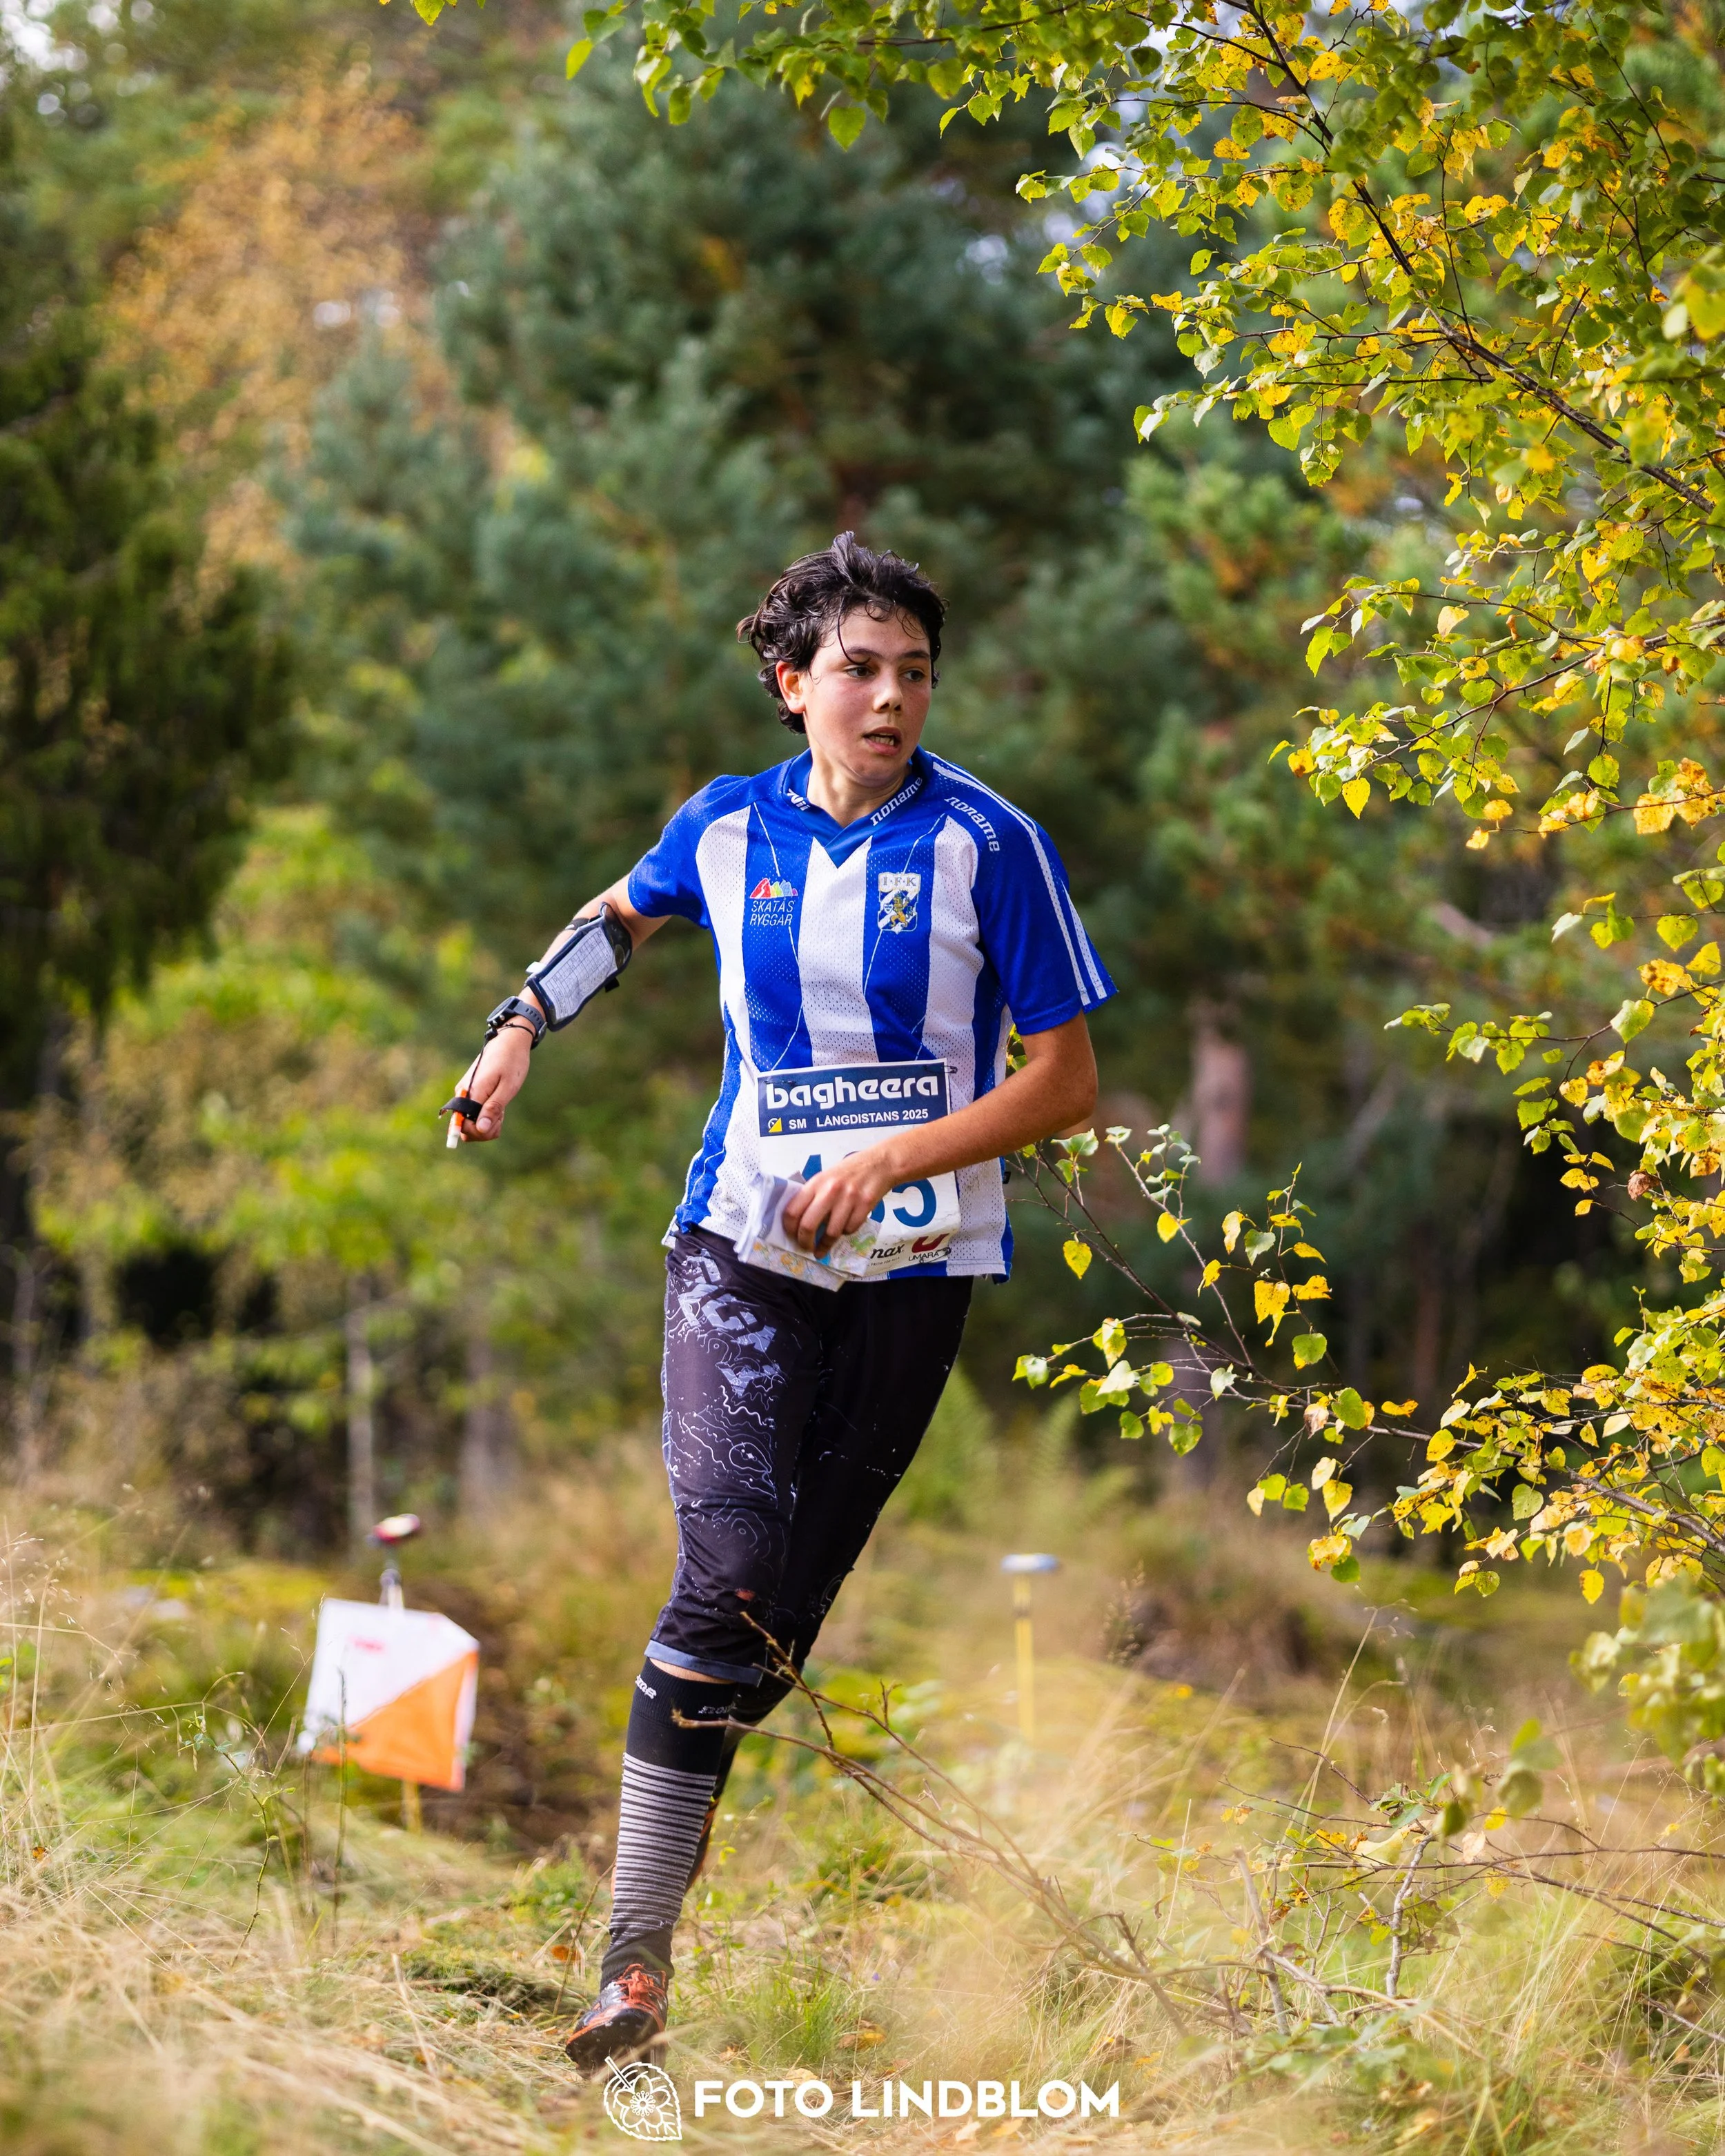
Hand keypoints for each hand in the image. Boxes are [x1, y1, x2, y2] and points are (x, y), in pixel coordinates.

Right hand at [452, 1025, 532, 1141]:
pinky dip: (487, 1115)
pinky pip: (474, 1113)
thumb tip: (480, 1129)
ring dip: (487, 1122)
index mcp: (470, 1093)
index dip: (479, 1131)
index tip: (497, 1122)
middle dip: (485, 1130)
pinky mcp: (470, 1093)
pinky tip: (498, 1104)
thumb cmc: (512, 1061)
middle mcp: (463, 1094)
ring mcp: (465, 1093)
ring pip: (471, 1123)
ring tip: (501, 1107)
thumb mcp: (508, 1087)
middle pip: (465, 1128)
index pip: (463, 1126)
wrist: (509, 1040)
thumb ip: (493, 1108)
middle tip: (501, 1114)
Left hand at [781, 1143, 902, 1252]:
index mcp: (816, 1183)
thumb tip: (799, 1223)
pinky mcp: (865, 1205)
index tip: (792, 1236)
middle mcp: (830, 1190)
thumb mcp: (825, 1178)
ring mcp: (849, 1198)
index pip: (793, 1211)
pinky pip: (850, 1229)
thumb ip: (812, 1197)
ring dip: (825, 1244)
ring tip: (822, 1249)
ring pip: (831, 1232)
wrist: (879, 1163)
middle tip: (806, 1248)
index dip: (789, 1229)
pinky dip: (846, 1232)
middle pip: (808, 1225)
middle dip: (805, 1242)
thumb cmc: (849, 1172)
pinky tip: (845, 1227)